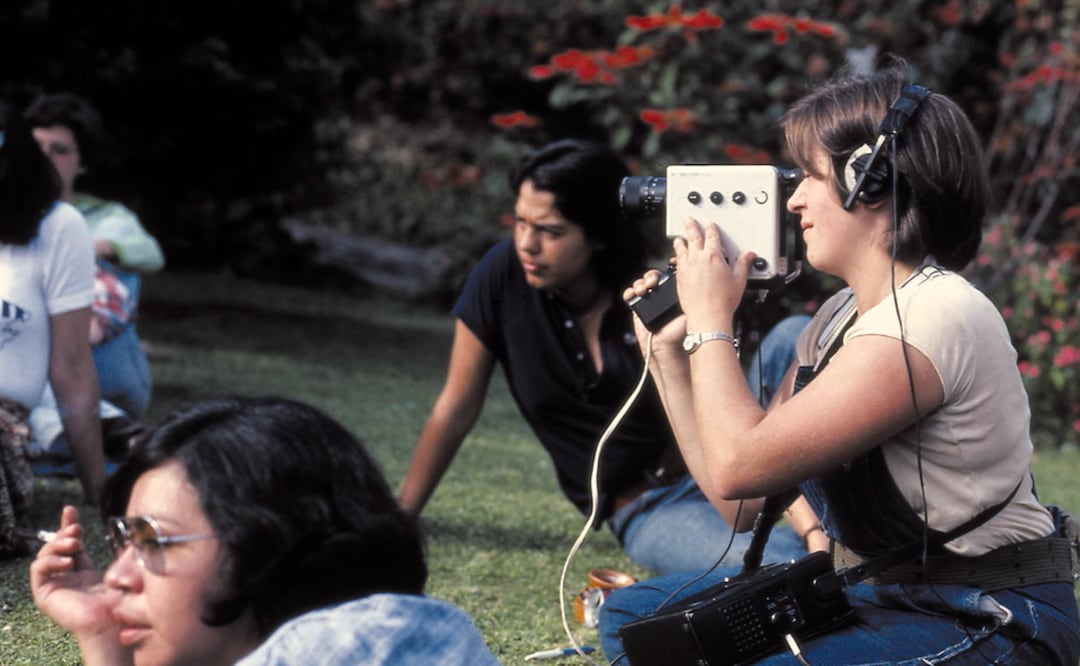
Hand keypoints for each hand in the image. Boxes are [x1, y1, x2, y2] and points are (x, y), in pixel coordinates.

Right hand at [29, 506, 119, 640]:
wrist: (113, 621)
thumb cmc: (120, 598)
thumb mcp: (120, 567)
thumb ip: (118, 550)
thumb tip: (129, 527)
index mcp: (82, 570)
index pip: (71, 543)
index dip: (69, 524)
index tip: (70, 509)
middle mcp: (66, 576)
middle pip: (55, 546)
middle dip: (64, 533)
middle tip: (77, 530)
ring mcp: (54, 585)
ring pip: (44, 555)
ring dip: (57, 545)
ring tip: (75, 544)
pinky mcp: (44, 594)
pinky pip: (37, 570)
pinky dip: (49, 561)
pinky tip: (67, 562)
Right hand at [623, 268, 686, 354]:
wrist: (667, 347)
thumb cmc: (681, 331)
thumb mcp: (691, 309)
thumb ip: (691, 294)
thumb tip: (694, 277)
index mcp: (675, 293)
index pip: (670, 274)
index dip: (669, 266)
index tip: (670, 263)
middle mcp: (661, 295)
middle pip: (653, 276)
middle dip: (652, 275)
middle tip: (653, 282)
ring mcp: (648, 301)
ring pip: (641, 283)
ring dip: (640, 282)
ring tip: (644, 290)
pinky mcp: (637, 309)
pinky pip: (630, 295)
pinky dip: (629, 292)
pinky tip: (633, 294)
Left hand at [671, 218, 753, 331]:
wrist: (707, 316)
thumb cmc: (723, 301)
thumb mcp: (739, 280)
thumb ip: (743, 264)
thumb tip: (749, 255)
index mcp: (713, 256)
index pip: (712, 236)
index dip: (711, 228)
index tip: (710, 223)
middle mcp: (698, 259)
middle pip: (693, 237)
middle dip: (691, 226)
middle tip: (688, 219)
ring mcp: (687, 268)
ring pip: (681, 249)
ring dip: (681, 241)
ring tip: (679, 237)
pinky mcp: (680, 278)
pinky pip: (677, 263)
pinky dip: (677, 257)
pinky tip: (677, 258)